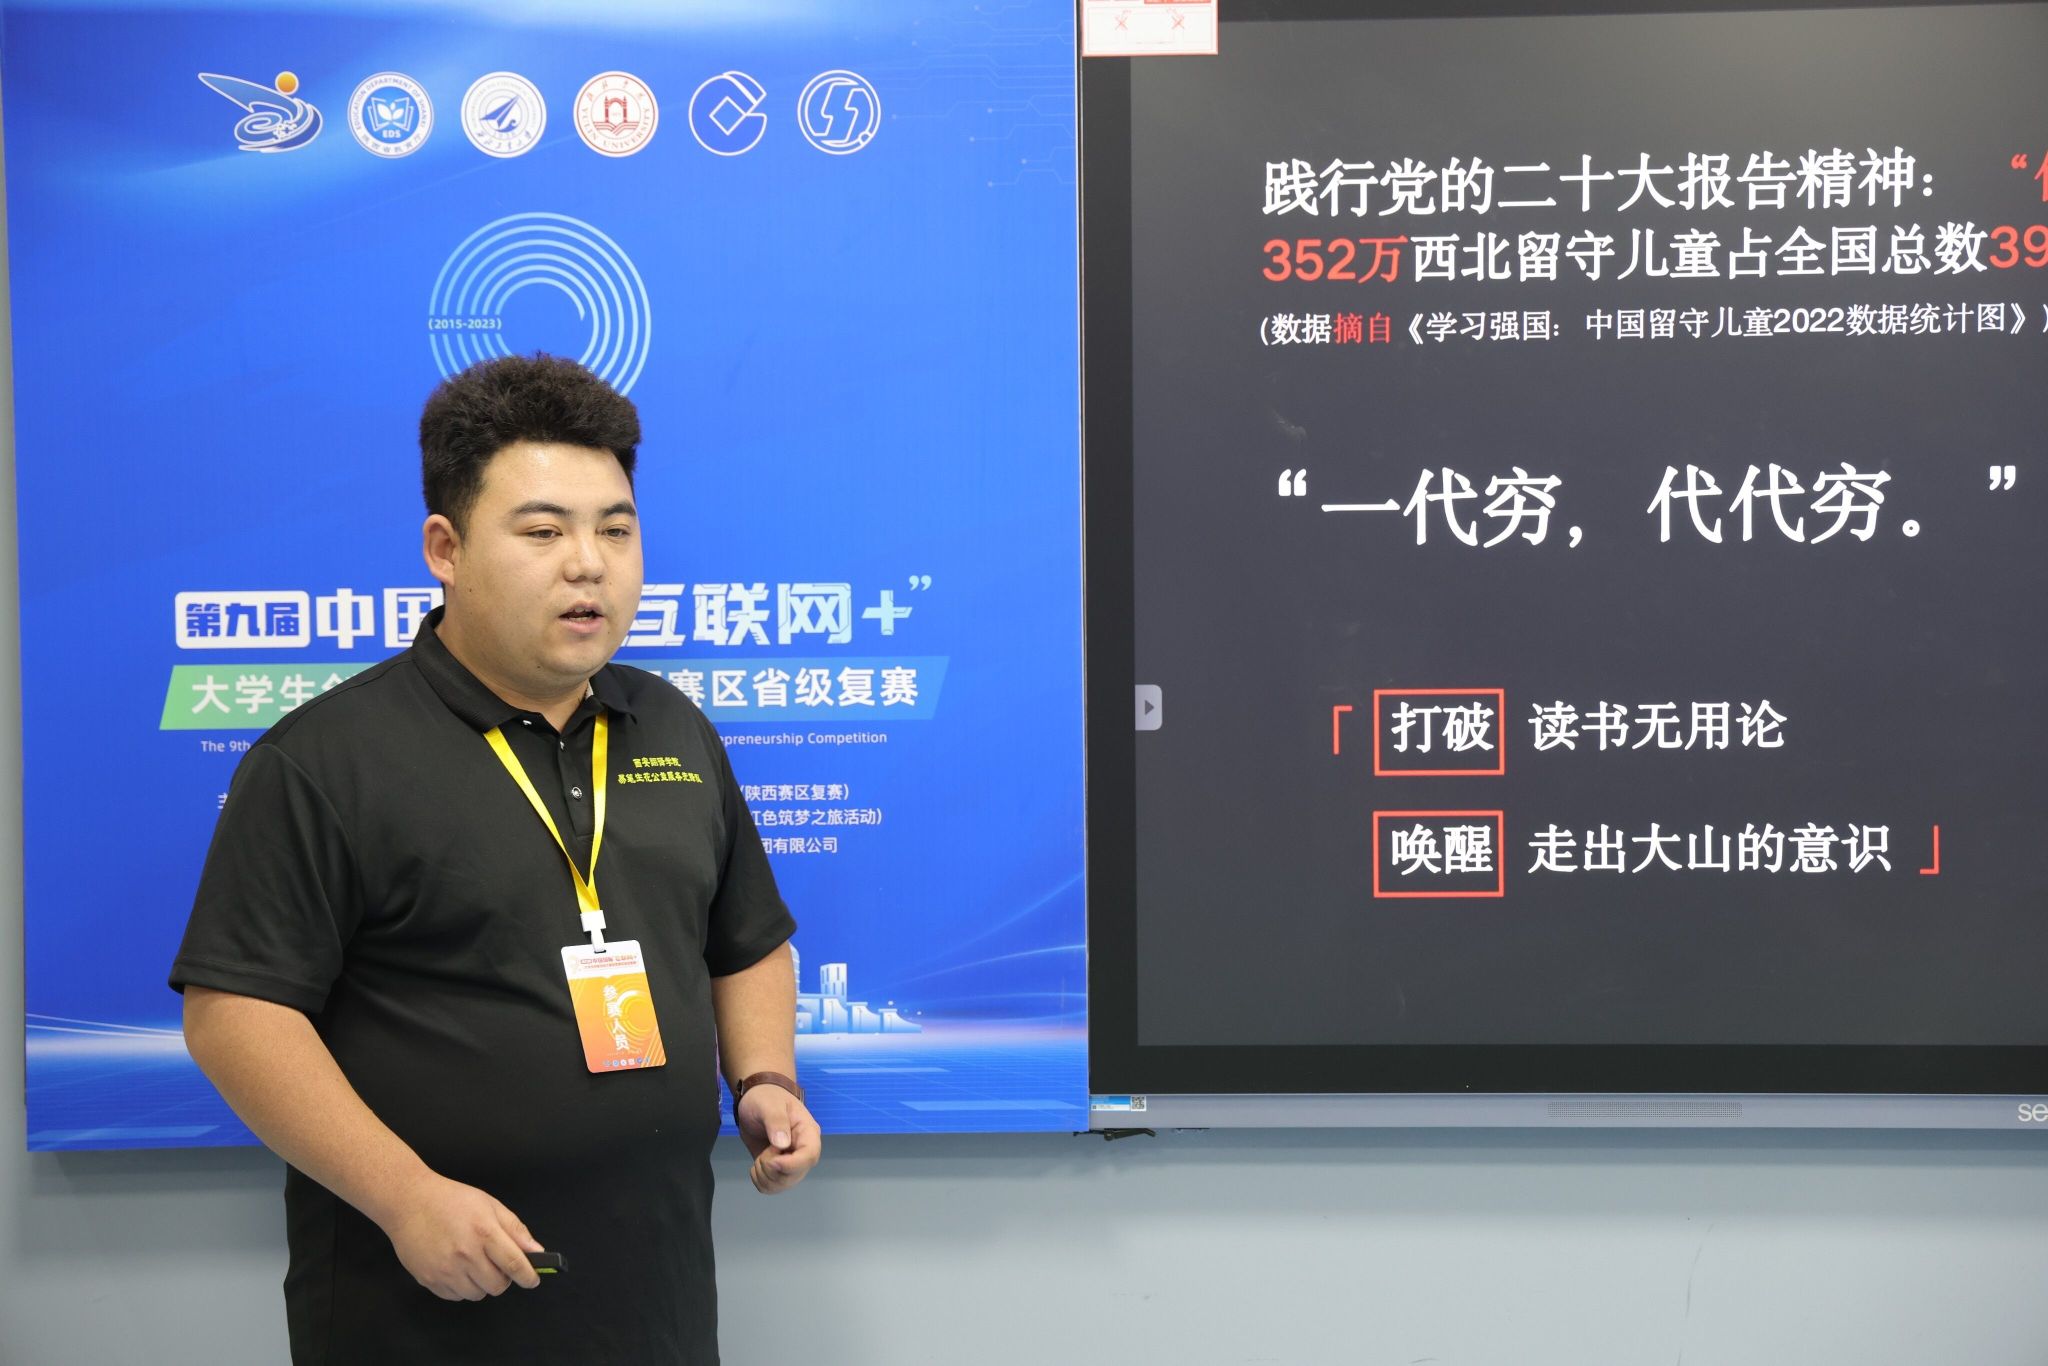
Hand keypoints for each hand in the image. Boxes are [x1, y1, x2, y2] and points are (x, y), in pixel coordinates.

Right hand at [379, 1173, 544, 1300]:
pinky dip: (463, 1287)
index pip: (514, 1264)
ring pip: (477, 1294)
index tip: (532, 1280)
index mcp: (484, 1232)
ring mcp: (445, 1270)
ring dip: (482, 1284)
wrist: (409, 1203)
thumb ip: (515, 1229)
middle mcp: (465, 1254)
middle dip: (504, 1279)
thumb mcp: (490, 1205)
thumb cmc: (451, 1200)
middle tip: (498, 1265)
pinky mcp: (429, 1280)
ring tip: (475, 1264)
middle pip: (497, 1285)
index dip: (528, 1276)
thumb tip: (536, 1251)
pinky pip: (456, 1296)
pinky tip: (458, 1268)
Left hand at [734, 1083, 821, 1193]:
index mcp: (807, 1133)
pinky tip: (757, 1165)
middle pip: (795, 1175)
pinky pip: (771, 1187)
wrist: (755, 1101)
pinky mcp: (777, 1170)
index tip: (773, 1161)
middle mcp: (803, 1151)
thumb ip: (776, 1121)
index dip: (792, 1164)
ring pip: (783, 1185)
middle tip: (764, 1151)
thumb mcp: (769, 1104)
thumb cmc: (765, 1098)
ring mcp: (791, 1162)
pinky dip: (760, 1180)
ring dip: (765, 1175)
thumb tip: (782, 1144)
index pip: (809, 1156)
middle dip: (773, 1169)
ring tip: (761, 1156)